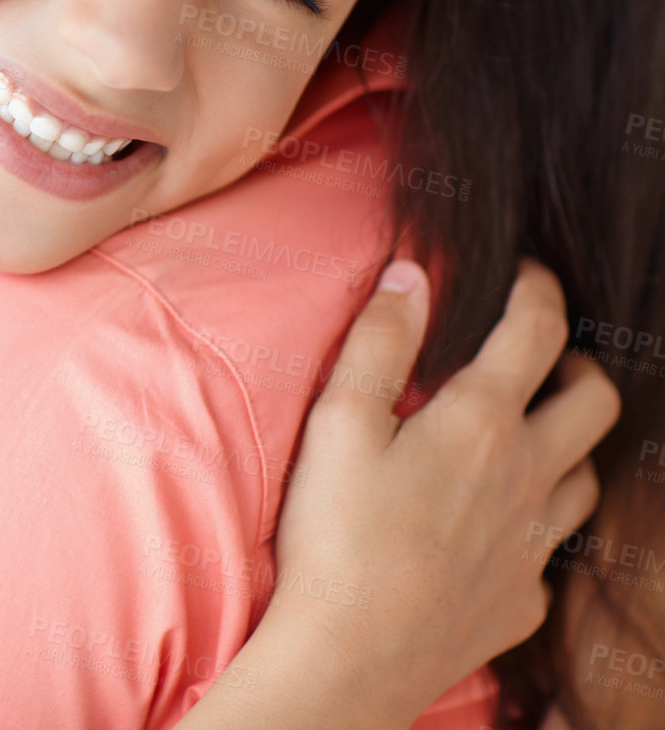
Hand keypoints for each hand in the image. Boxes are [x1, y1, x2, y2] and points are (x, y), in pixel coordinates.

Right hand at [261, 258, 618, 726]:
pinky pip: (552, 551)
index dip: (537, 289)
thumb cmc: (335, 535)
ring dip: (570, 445)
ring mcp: (531, 544)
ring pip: (587, 477)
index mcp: (480, 423)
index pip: (536, 332)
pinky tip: (501, 527)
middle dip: (580, 365)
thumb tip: (410, 276)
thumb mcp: (337, 423)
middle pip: (594, 403)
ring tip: (531, 435)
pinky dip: (538, 525)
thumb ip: (377, 343)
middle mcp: (525, 477)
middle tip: (543, 356)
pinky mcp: (520, 599)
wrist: (350, 656)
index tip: (524, 272)